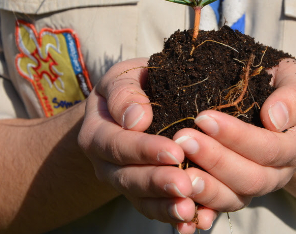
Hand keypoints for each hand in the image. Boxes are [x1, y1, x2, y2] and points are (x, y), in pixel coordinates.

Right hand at [78, 58, 216, 232]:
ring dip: (166, 207)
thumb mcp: (122, 77)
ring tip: (189, 210)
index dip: (145, 150)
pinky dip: (176, 219)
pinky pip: (158, 211)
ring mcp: (126, 184)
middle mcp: (107, 166)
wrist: (132, 107)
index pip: (118, 145)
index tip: (174, 152)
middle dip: (158, 183)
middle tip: (184, 185)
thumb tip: (136, 119)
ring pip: (143, 201)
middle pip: (129, 179)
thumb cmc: (133, 86)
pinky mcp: (146, 197)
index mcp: (97, 134)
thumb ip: (124, 93)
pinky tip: (198, 222)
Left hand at [172, 59, 295, 220]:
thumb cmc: (284, 86)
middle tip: (183, 140)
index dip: (238, 137)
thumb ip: (294, 96)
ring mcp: (257, 187)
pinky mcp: (235, 194)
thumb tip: (275, 119)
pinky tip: (180, 196)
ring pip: (234, 198)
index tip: (204, 117)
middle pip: (252, 178)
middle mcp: (280, 173)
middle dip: (216, 160)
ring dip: (206, 187)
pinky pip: (219, 206)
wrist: (279, 106)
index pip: (271, 148)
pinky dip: (200, 206)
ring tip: (179, 172)